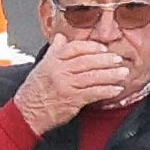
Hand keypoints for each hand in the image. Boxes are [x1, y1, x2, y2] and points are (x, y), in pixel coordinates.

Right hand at [27, 37, 149, 120]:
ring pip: (93, 76)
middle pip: (87, 61)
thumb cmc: (34, 91)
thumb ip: (54, 51)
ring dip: (110, 75)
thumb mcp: (41, 66)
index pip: (76, 48)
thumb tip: (62, 37)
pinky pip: (93, 92)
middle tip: (118, 59)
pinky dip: (106, 90)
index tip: (104, 49)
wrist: (26, 112)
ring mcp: (66, 85)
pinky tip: (116, 89)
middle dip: (106, 60)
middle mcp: (59, 71)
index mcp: (53, 61)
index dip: (92, 47)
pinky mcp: (71, 100)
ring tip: (123, 73)